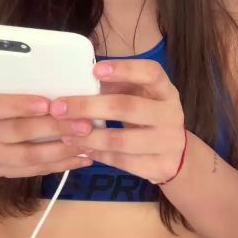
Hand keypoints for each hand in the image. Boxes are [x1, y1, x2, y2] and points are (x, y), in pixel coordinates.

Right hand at [0, 79, 94, 177]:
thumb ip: (17, 84)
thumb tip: (57, 76)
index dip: (23, 105)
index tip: (48, 104)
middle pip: (20, 132)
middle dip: (55, 128)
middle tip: (84, 125)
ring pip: (30, 157)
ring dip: (62, 151)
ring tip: (88, 143)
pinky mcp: (3, 172)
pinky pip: (35, 171)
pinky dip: (61, 166)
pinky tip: (82, 158)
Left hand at [49, 59, 185, 184]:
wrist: (178, 154)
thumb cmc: (149, 116)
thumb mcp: (140, 96)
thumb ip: (117, 87)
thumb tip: (80, 82)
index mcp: (165, 90)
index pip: (150, 73)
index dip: (124, 70)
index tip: (95, 70)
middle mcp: (171, 114)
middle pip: (128, 107)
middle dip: (89, 107)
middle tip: (59, 108)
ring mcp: (168, 142)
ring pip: (122, 140)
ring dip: (89, 137)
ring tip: (65, 133)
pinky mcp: (161, 166)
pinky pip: (123, 162)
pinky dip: (99, 155)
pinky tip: (82, 149)